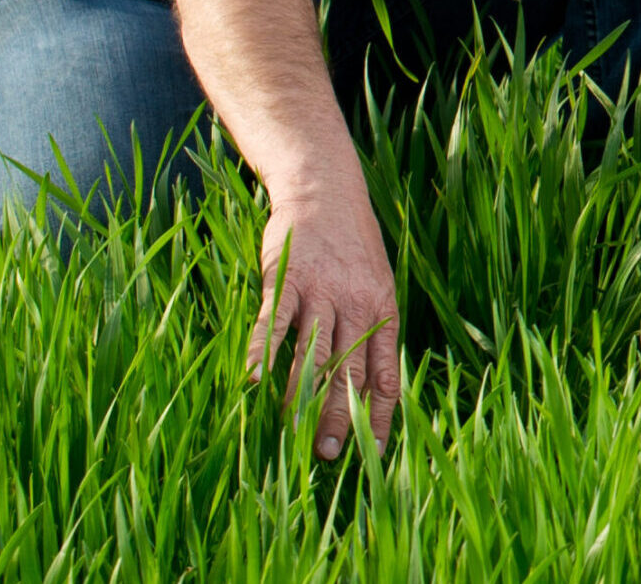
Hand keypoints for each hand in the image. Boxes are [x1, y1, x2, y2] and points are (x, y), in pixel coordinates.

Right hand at [247, 168, 401, 455]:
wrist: (325, 187)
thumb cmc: (352, 244)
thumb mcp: (377, 283)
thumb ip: (372, 329)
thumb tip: (369, 389)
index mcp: (382, 308)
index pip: (385, 371)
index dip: (381, 414)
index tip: (374, 452)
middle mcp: (355, 302)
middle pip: (348, 369)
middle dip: (340, 415)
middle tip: (329, 453)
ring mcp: (321, 289)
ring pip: (312, 352)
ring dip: (302, 395)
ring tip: (294, 433)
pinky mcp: (288, 276)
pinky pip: (275, 320)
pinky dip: (265, 350)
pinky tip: (255, 380)